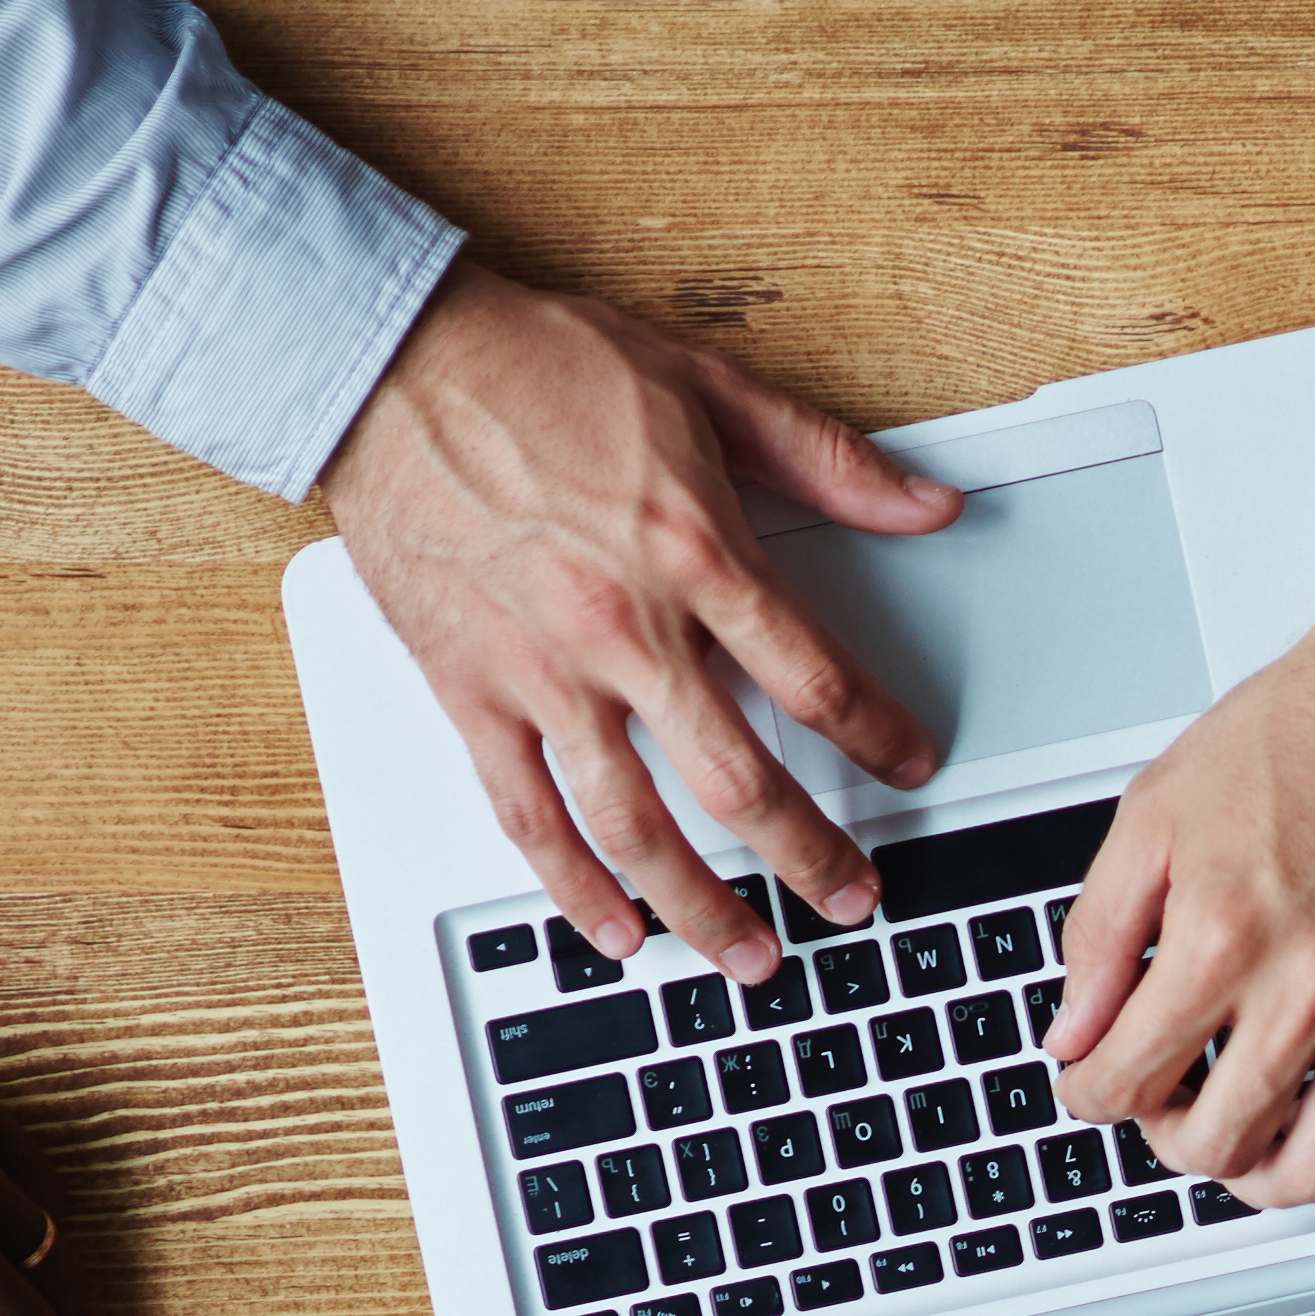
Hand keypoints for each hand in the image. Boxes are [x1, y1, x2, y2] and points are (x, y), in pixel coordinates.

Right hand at [321, 260, 966, 984]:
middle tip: (854, 897)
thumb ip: (823, 457)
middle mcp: (624, 628)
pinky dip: (573, 887)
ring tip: (752, 955)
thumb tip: (928, 504)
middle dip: (810, 856)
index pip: (816, 680)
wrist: (385, 361)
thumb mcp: (703, 383)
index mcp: (694, 552)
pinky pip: (527, 814)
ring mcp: (543, 672)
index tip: (910, 767)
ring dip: (702, 904)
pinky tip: (615, 932)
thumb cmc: (534, 364)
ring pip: (637, 824)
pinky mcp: (470, 692)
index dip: (879, 737)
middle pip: (741, 781)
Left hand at [1045, 589, 1314, 1208]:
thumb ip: (1099, 929)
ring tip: (1244, 1133)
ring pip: (1313, 1170)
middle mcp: (1309, 990)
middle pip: (1214, 1146)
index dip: (1087, 1095)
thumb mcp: (1158, 809)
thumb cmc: (1311, 729)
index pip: (1124, 1082)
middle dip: (1167, 1138)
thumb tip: (1073, 1027)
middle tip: (1164, 1102)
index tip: (1091, 1083)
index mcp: (1221, 938)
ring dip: (1258, 1171)